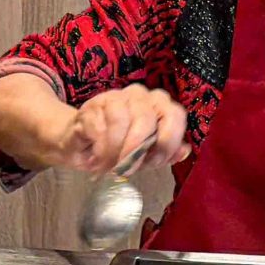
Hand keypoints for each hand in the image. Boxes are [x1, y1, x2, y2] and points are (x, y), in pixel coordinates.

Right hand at [55, 85, 189, 174]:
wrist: (79, 144)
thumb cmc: (117, 149)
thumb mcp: (145, 156)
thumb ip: (165, 152)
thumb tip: (185, 151)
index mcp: (159, 105)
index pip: (174, 115)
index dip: (167, 142)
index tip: (155, 162)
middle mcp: (139, 95)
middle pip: (146, 118)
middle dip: (137, 149)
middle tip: (128, 169)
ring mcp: (114, 97)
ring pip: (121, 121)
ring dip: (115, 151)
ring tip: (110, 167)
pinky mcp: (92, 106)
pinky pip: (100, 128)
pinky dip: (100, 150)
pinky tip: (97, 159)